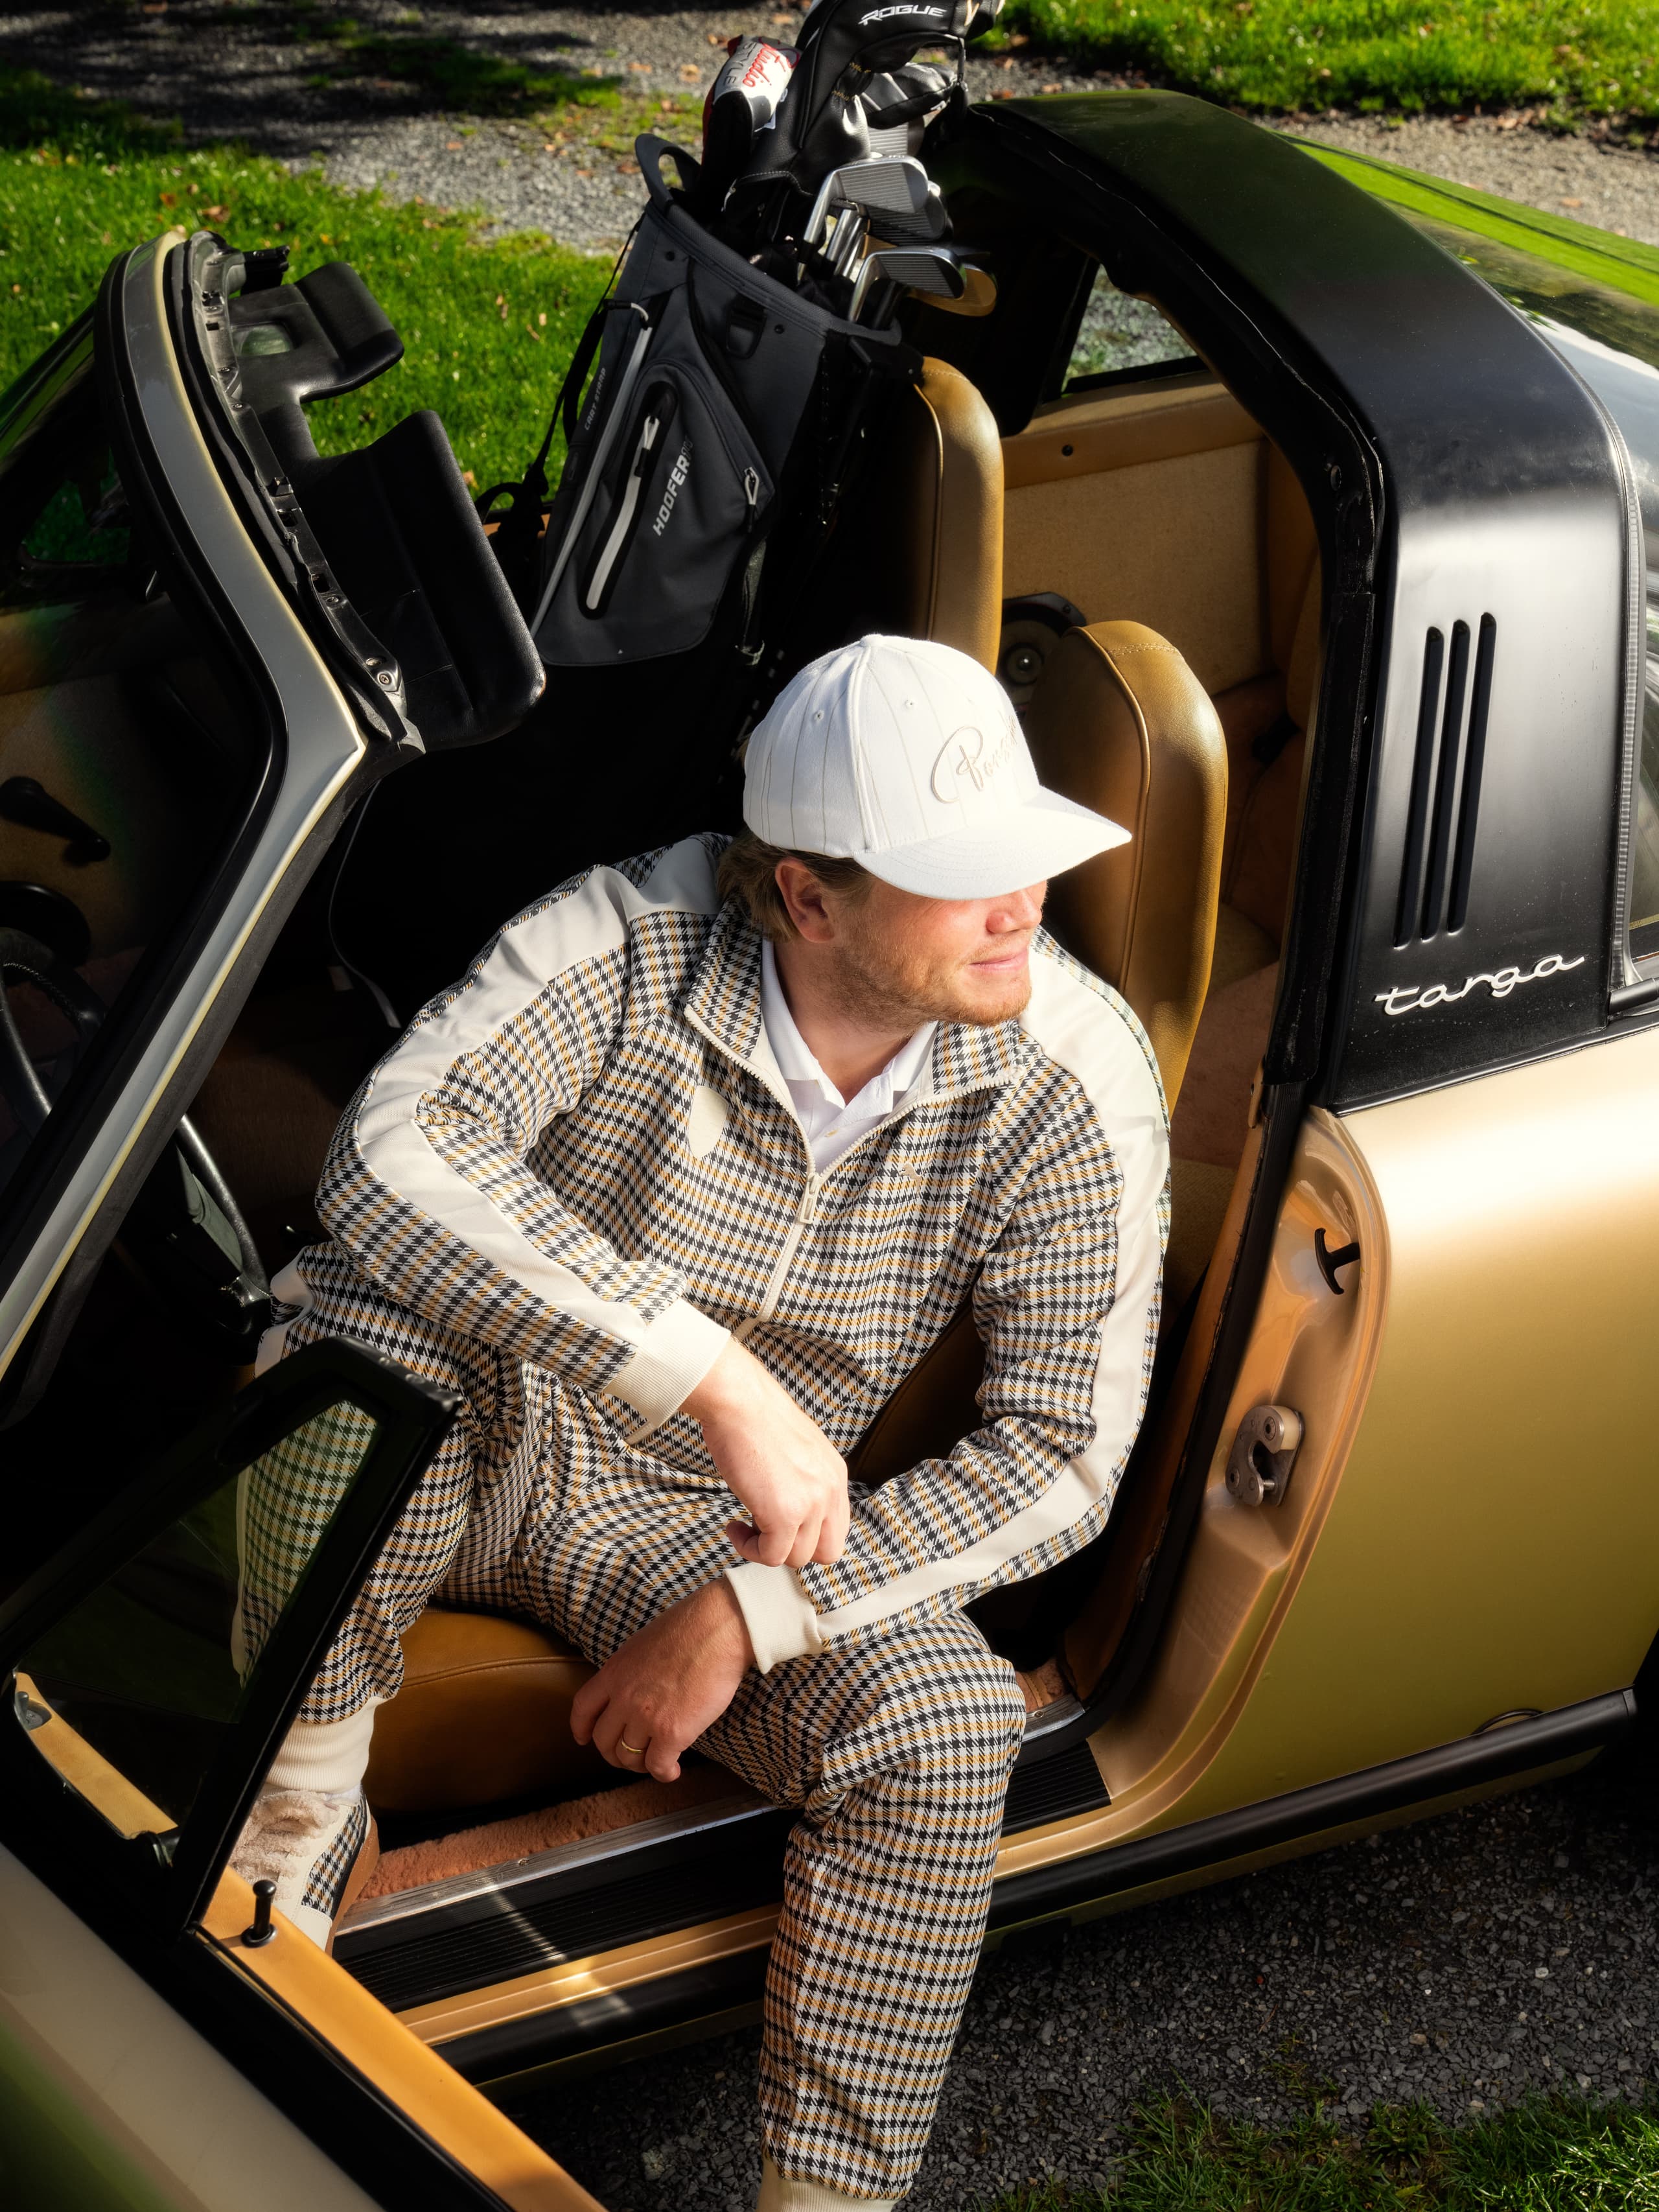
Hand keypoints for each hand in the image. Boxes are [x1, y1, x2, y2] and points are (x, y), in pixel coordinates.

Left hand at [570, 1579, 752, 1782]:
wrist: (718, 1629)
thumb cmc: (691, 1628)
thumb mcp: (644, 1644)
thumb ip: (632, 1670)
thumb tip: (638, 1687)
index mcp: (614, 1672)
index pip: (583, 1708)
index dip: (581, 1728)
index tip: (584, 1739)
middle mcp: (623, 1697)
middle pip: (604, 1740)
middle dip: (614, 1754)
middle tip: (631, 1755)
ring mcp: (645, 1717)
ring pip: (629, 1757)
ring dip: (641, 1765)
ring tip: (656, 1761)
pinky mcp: (672, 1733)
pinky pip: (657, 1766)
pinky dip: (664, 1773)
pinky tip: (673, 1770)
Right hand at [682, 1336, 849, 1567]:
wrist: (738, 1401)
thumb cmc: (754, 1417)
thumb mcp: (795, 1451)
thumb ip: (802, 1479)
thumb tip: (785, 1506)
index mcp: (835, 1475)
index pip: (836, 1529)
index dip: (806, 1536)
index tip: (778, 1524)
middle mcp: (830, 1490)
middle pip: (827, 1552)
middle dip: (793, 1550)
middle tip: (764, 1532)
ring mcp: (811, 1504)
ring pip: (796, 1558)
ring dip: (765, 1548)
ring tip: (742, 1524)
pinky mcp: (785, 1514)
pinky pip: (771, 1556)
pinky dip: (748, 1548)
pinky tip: (733, 1525)